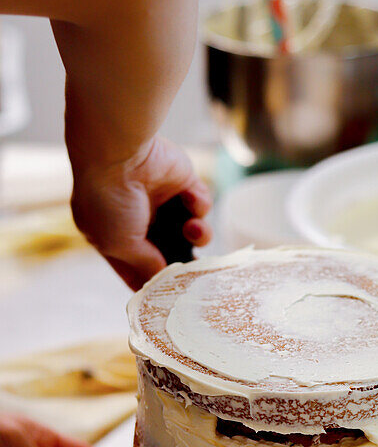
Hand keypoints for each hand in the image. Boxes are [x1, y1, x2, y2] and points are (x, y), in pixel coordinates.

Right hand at [70, 135, 212, 289]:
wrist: (118, 151)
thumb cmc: (108, 200)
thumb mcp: (119, 244)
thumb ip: (145, 265)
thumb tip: (165, 280)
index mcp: (114, 236)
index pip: (138, 268)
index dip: (155, 282)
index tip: (173, 296)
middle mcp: (139, 220)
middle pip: (171, 252)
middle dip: (185, 262)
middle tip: (197, 270)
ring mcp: (161, 201)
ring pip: (191, 232)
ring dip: (199, 235)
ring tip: (193, 229)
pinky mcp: (181, 183)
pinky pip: (200, 203)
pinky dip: (199, 204)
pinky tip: (190, 198)